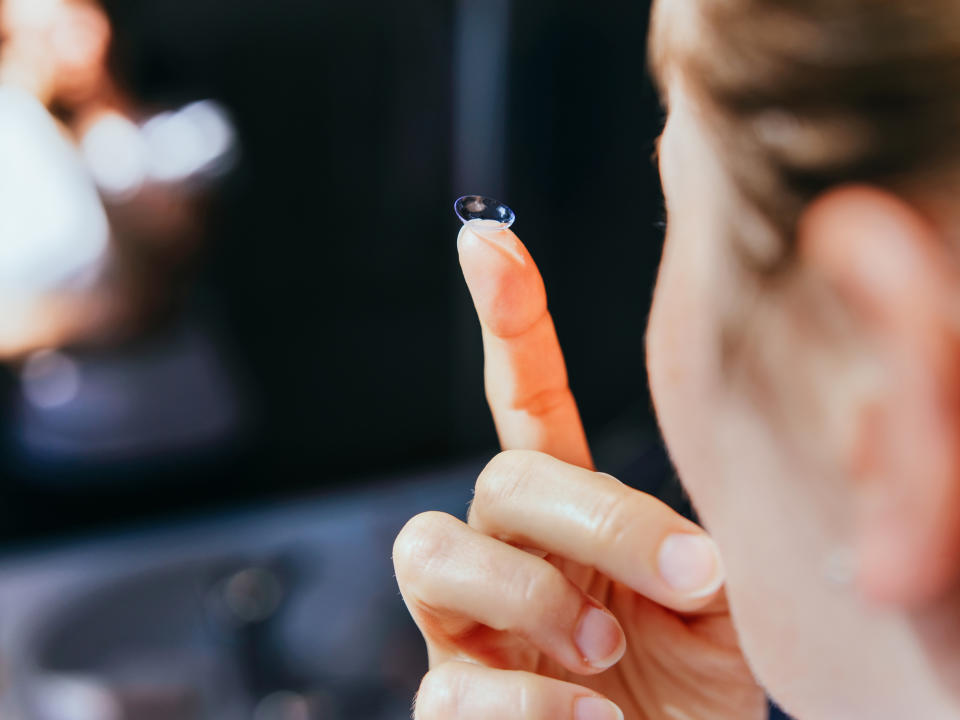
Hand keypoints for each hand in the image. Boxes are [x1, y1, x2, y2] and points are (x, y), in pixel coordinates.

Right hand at [394, 222, 765, 718]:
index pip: (525, 399)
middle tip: (681, 579)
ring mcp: (464, 620)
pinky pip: (449, 684)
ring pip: (428, 552)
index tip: (484, 238)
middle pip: (499, 477)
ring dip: (531, 598)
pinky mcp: (451, 697)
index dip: (506, 319)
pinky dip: (528, 704)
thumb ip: (702, 554)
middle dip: (590, 520)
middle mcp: (501, 545)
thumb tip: (704, 547)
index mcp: (565, 507)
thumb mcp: (719, 606)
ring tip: (605, 656)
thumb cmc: (691, 680)